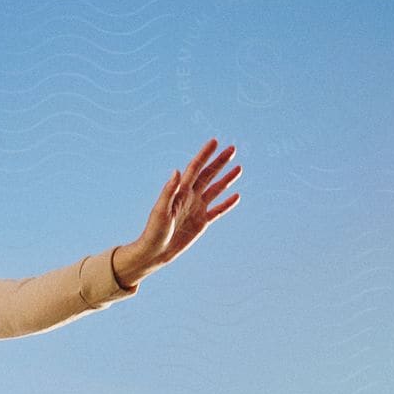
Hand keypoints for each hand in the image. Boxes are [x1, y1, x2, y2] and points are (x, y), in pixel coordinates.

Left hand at [114, 139, 240, 285]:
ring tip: (238, 168)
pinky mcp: (201, 222)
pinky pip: (218, 211)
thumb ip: (169, 191)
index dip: (204, 155)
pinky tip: (237, 196)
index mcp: (180, 191)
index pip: (195, 168)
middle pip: (208, 175)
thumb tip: (177, 171)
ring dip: (226, 179)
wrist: (156, 252)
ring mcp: (197, 209)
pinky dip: (227, 204)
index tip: (214, 141)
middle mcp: (190, 197)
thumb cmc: (154, 231)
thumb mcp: (160, 210)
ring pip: (215, 190)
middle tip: (232, 149)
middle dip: (220, 162)